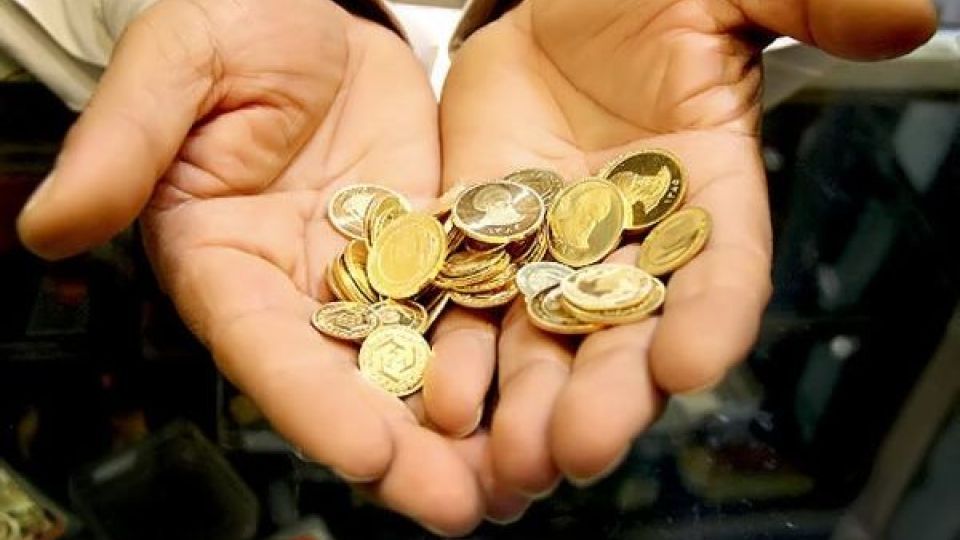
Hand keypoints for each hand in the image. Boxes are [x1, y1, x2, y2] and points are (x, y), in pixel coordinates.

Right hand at [16, 0, 525, 532]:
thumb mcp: (175, 66)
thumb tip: (48, 227)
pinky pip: (474, 299)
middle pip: (353, 380)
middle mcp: (303, 287)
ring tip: (521, 478)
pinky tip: (547, 392)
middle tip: (465, 507)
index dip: (314, 407)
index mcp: (229, 262)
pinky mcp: (437, 241)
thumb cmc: (230, 23)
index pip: (267, 349)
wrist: (312, 8)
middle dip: (405, 449)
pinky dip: (505, 350)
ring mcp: (376, 270)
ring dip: (469, 424)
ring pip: (422, 358)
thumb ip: (123, 145)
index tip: (369, 460)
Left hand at [436, 0, 935, 496]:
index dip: (710, 319)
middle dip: (606, 393)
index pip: (721, 271)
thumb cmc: (647, 2)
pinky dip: (456, 350)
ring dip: (525, 402)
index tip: (691, 366)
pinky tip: (443, 399)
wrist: (554, 6)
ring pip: (542, 338)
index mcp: (705, 195)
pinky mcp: (480, 237)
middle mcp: (629, 243)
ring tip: (506, 459)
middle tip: (582, 450)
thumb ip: (807, 9)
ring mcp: (549, 248)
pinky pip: (466, 300)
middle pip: (624, 331)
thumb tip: (908, 15)